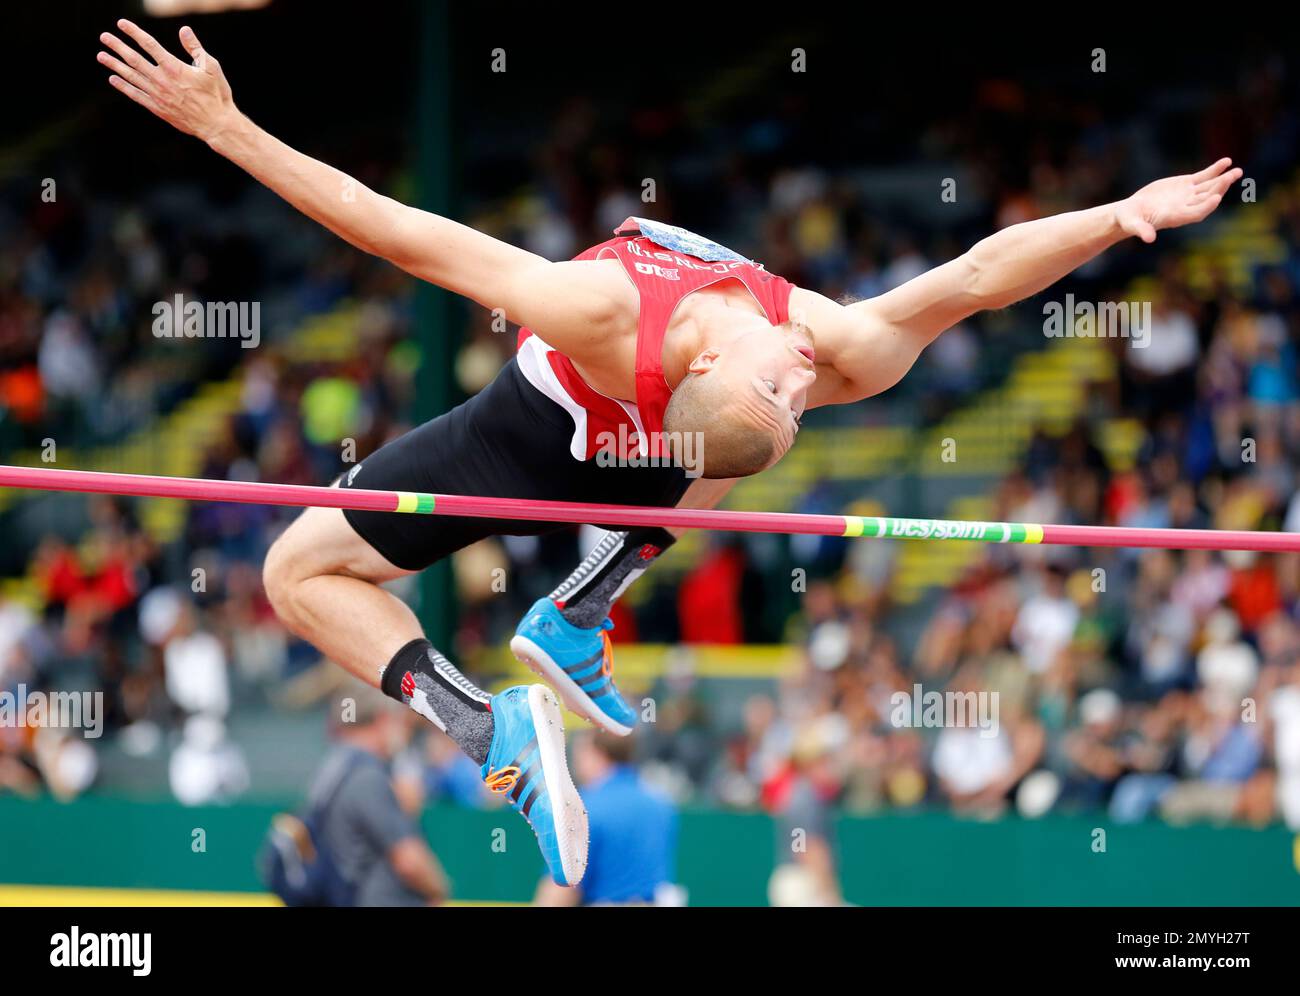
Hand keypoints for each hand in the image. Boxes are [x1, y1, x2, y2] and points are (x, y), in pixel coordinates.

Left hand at [97, 20, 236, 143]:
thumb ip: (195, 48)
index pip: (149, 45)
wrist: (216, 124)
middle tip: (104, 37)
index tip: (121, 24)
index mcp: (174, 67)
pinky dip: (123, 87)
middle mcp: (162, 80)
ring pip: (131, 76)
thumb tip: (184, 30)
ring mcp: (157, 95)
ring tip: (101, 55)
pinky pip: (136, 95)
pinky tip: (113, 79)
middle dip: (118, 47)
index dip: (134, 33)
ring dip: (115, 65)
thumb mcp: (211, 67)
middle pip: (134, 60)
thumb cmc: (216, 95)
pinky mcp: (158, 108)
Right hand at [1115, 158, 1243, 242]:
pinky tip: (1227, 162)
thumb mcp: (1133, 224)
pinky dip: (1215, 170)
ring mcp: (1188, 195)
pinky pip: (1205, 176)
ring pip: (1210, 186)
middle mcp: (1186, 207)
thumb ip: (1141, 230)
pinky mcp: (1187, 184)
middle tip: (1231, 177)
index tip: (1217, 198)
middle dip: (1220, 188)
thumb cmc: (1130, 220)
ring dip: (1224, 178)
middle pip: (1207, 198)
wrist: (1131, 212)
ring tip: (1236, 171)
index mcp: (1176, 217)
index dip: (1207, 206)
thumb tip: (1149, 239)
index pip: (1196, 213)